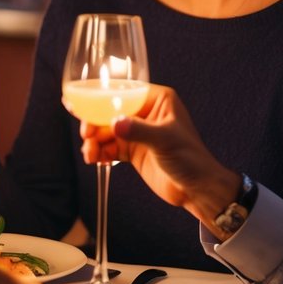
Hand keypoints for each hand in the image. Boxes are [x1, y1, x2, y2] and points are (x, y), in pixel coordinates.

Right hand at [81, 84, 240, 227]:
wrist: (196, 190)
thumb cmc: (191, 158)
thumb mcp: (164, 140)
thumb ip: (139, 130)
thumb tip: (115, 123)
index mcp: (157, 100)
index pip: (123, 93)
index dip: (102, 101)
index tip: (85, 110)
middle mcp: (145, 113)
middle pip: (110, 112)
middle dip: (95, 123)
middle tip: (87, 135)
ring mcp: (137, 132)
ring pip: (107, 131)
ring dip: (95, 141)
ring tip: (90, 154)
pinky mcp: (132, 150)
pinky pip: (109, 147)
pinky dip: (99, 153)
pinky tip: (94, 160)